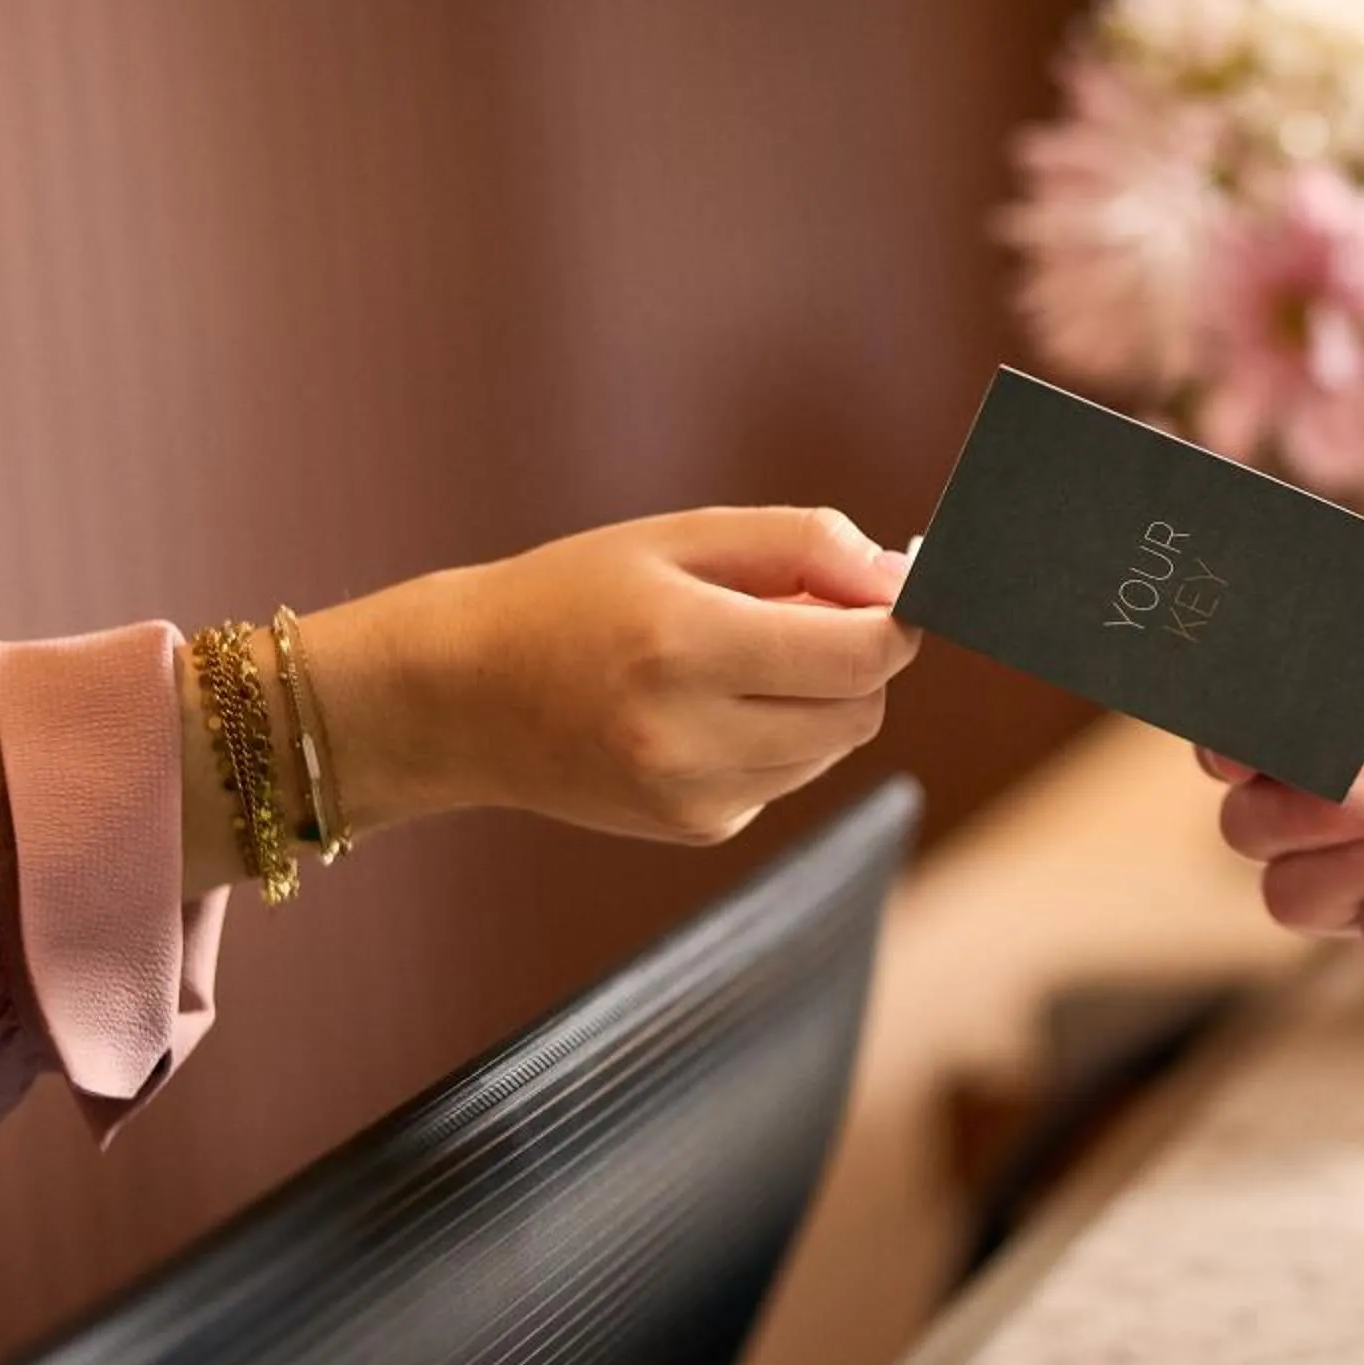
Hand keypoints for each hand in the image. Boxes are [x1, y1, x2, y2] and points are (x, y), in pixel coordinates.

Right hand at [306, 506, 919, 846]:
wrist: (461, 694)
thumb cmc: (573, 596)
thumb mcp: (680, 537)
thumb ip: (804, 545)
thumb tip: (902, 578)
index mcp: (682, 645)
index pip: (860, 654)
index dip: (897, 619)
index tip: (894, 590)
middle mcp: (687, 734)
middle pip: (862, 708)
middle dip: (858, 658)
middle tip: (800, 611)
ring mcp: (692, 795)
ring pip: (834, 747)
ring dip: (819, 699)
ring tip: (736, 656)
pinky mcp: (696, 827)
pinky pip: (789, 776)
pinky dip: (779, 737)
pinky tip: (705, 707)